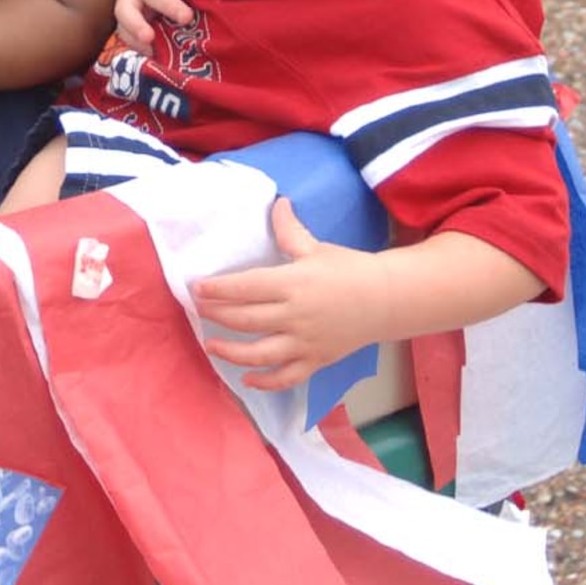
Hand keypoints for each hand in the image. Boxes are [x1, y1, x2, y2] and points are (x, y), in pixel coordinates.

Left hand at [190, 198, 390, 390]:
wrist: (388, 299)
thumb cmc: (348, 269)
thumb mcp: (315, 247)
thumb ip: (289, 230)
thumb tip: (276, 202)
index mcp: (293, 283)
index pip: (246, 287)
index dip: (218, 289)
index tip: (197, 289)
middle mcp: (296, 315)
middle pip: (246, 319)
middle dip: (217, 316)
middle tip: (197, 311)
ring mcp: (306, 342)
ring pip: (261, 353)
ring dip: (231, 352)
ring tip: (210, 346)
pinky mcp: (317, 360)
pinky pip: (288, 377)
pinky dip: (267, 382)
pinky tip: (247, 380)